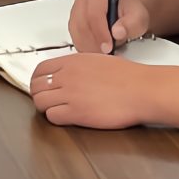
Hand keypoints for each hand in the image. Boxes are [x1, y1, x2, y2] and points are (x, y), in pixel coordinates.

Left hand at [27, 51, 150, 129]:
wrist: (142, 90)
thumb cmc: (129, 77)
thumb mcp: (99, 60)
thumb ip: (80, 66)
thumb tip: (70, 72)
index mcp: (73, 61)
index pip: (40, 69)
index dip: (38, 80)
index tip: (42, 86)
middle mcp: (68, 76)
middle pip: (36, 86)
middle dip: (39, 94)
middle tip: (47, 100)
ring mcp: (70, 94)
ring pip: (40, 102)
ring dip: (46, 108)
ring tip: (58, 110)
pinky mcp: (76, 112)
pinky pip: (52, 116)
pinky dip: (56, 118)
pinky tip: (67, 117)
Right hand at [68, 0, 152, 53]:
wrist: (126, 12)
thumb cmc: (130, 12)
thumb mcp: (138, 17)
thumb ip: (130, 23)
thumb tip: (117, 32)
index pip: (94, 13)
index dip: (100, 32)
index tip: (109, 47)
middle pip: (82, 24)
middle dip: (94, 43)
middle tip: (106, 54)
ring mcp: (76, 11)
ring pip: (76, 33)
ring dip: (88, 47)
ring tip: (103, 54)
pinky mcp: (73, 24)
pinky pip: (74, 38)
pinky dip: (84, 48)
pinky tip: (96, 52)